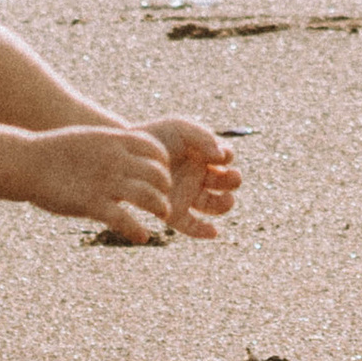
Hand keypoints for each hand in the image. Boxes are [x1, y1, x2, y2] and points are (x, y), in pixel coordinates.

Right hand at [23, 124, 177, 230]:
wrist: (28, 162)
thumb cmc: (56, 151)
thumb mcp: (90, 138)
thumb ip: (111, 145)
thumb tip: (124, 149)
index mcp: (114, 141)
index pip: (155, 148)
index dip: (162, 162)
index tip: (160, 173)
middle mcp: (115, 160)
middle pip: (157, 173)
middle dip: (165, 186)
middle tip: (164, 197)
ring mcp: (105, 182)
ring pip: (148, 196)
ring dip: (160, 207)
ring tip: (164, 215)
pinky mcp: (92, 204)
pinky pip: (125, 220)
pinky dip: (137, 230)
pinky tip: (142, 236)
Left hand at [148, 118, 240, 240]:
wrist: (128, 155)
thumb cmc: (157, 138)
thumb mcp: (182, 128)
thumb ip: (204, 136)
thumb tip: (222, 157)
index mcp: (203, 155)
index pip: (226, 158)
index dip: (228, 156)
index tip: (221, 155)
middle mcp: (198, 176)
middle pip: (226, 182)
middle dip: (233, 180)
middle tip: (231, 178)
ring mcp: (187, 195)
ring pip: (215, 205)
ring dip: (225, 204)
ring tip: (226, 200)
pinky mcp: (174, 213)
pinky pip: (193, 226)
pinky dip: (204, 232)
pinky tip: (214, 232)